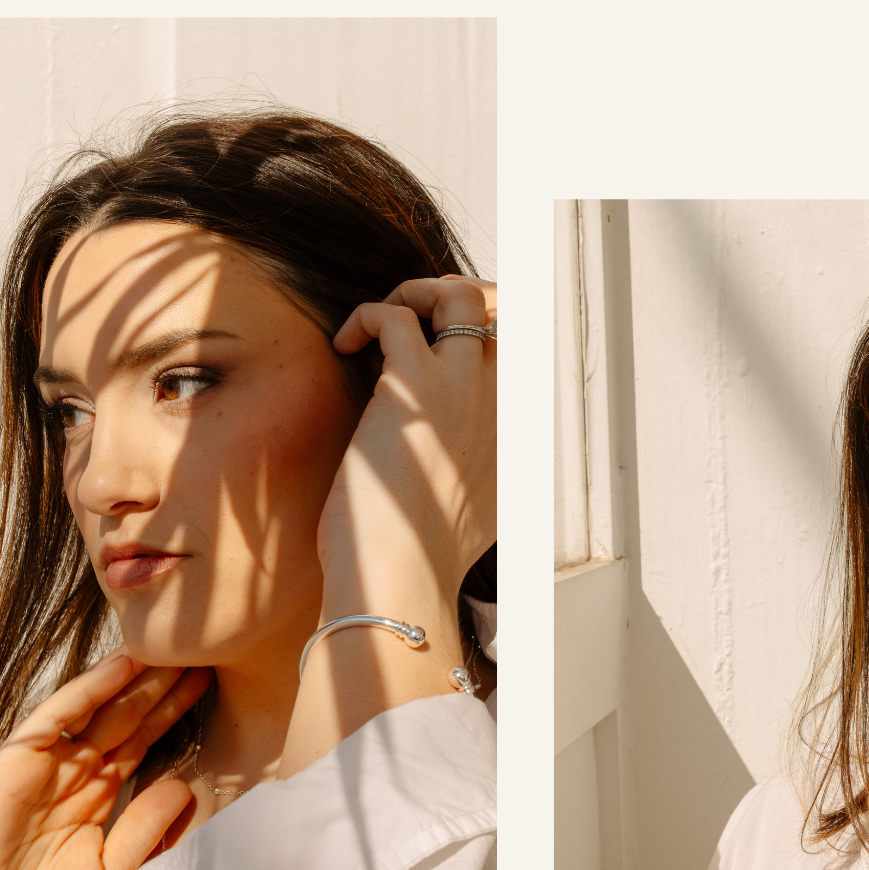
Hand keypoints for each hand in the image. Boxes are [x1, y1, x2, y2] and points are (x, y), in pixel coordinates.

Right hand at [0, 654, 209, 869]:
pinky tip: (122, 664)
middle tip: (196, 647)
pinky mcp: (8, 765)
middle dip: (158, 683)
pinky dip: (87, 689)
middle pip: (122, 717)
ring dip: (129, 675)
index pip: (140, 741)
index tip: (208, 681)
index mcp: (92, 798)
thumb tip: (181, 788)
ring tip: (167, 643)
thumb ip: (143, 831)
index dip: (172, 710)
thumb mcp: (107, 868)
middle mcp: (68, 776)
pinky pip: (54, 718)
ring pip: (93, 708)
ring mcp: (39, 767)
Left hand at [323, 276, 498, 599]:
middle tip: (417, 319)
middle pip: (504, 309)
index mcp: (520, 427)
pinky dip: (367, 316)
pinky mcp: (413, 386)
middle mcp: (504, 398)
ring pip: (459, 296)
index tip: (444, 341)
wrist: (403, 575)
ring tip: (381, 323)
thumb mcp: (479, 511)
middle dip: (460, 297)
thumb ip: (484, 475)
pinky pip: (395, 316)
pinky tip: (346, 344)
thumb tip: (468, 470)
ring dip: (418, 294)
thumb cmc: (426, 554)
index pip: (523, 346)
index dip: (488, 329)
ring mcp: (465, 387)